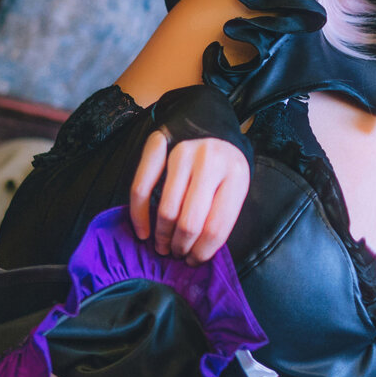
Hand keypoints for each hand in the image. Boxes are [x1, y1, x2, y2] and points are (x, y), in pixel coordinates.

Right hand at [129, 130, 249, 264]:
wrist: (208, 115)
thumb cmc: (223, 159)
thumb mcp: (237, 182)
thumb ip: (223, 211)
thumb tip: (201, 250)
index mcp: (236, 175)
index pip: (217, 226)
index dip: (203, 252)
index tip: (195, 261)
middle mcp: (209, 162)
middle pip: (190, 222)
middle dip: (182, 247)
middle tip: (178, 255)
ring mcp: (181, 153)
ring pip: (166, 210)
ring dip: (162, 237)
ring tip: (163, 247)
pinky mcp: (157, 147)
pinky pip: (141, 188)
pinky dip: (139, 215)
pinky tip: (142, 231)